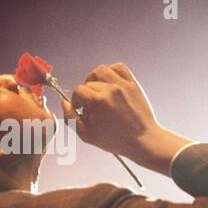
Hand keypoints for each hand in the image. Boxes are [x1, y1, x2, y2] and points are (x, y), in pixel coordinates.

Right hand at [63, 62, 192, 175]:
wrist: (143, 140)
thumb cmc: (115, 140)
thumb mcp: (86, 135)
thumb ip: (70, 118)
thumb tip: (64, 102)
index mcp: (98, 101)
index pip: (78, 91)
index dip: (76, 101)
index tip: (81, 110)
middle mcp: (110, 89)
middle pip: (88, 83)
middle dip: (86, 95)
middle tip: (91, 107)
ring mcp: (123, 85)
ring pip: (100, 71)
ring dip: (95, 79)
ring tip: (97, 90)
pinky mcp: (133, 84)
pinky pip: (118, 67)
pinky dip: (111, 71)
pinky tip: (108, 82)